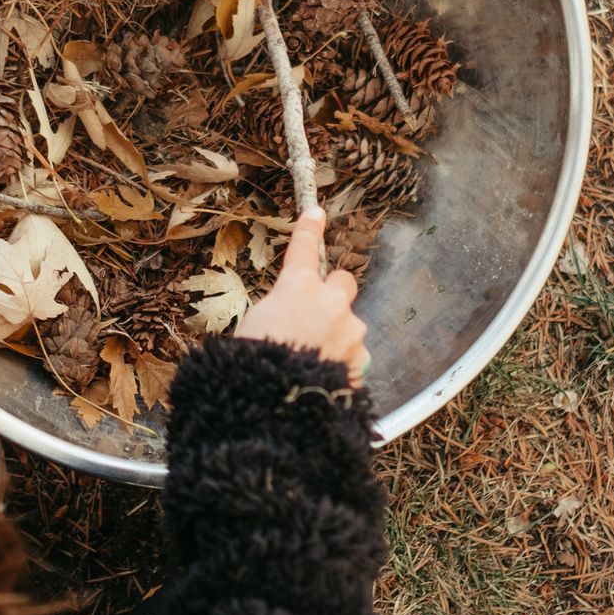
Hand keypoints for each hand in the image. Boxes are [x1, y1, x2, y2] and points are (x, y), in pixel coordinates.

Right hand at [237, 207, 370, 384]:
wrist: (275, 402)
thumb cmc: (253, 361)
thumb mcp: (255, 324)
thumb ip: (280, 310)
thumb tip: (291, 315)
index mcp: (297, 287)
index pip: (304, 248)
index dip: (309, 229)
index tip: (316, 213)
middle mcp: (330, 302)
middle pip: (343, 282)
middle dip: (333, 293)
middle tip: (316, 313)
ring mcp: (350, 330)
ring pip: (349, 323)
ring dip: (336, 335)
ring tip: (311, 360)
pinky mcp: (360, 359)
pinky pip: (353, 354)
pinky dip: (341, 362)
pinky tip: (321, 378)